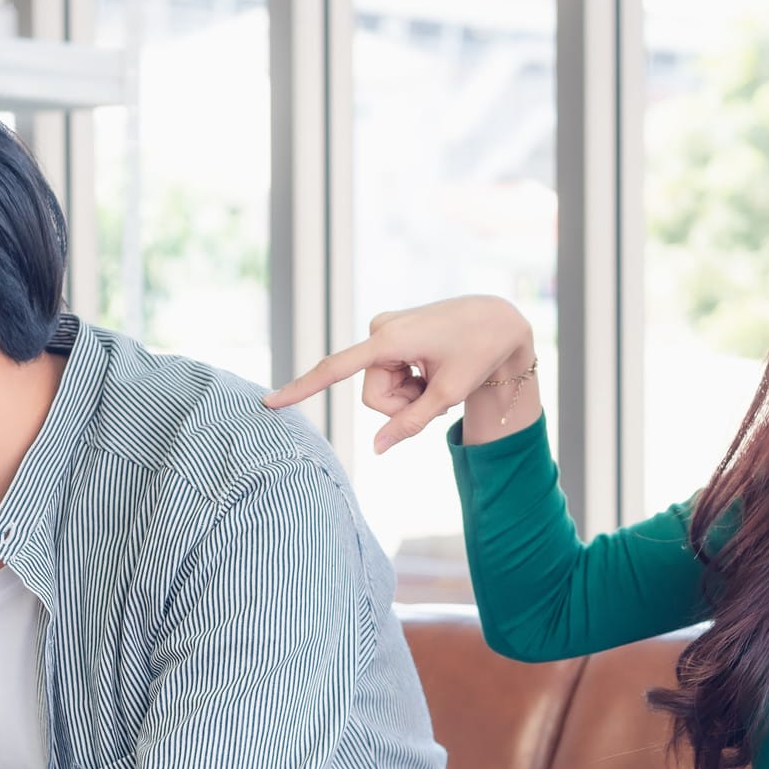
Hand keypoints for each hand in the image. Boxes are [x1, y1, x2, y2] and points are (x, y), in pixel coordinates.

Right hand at [262, 294, 536, 452]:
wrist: (498, 320)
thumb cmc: (477, 353)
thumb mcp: (447, 395)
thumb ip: (410, 424)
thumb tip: (377, 449)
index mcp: (389, 340)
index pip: (335, 369)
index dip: (301, 389)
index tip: (270, 403)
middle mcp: (379, 330)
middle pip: (372, 395)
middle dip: (402, 405)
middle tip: (436, 392)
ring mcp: (383, 330)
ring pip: (379, 388)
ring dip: (409, 394)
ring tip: (436, 377)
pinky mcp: (389, 334)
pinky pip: (387, 374)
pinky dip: (410, 382)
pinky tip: (432, 366)